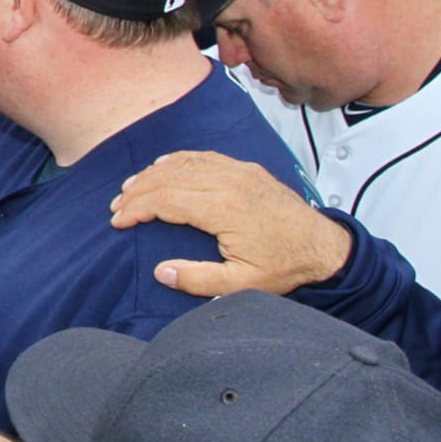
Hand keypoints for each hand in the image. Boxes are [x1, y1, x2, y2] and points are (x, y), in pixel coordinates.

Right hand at [109, 151, 351, 295]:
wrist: (324, 247)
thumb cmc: (284, 266)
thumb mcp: (242, 284)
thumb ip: (199, 279)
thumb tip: (161, 271)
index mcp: (223, 208)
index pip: (165, 200)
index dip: (136, 209)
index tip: (118, 221)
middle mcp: (228, 182)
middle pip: (168, 178)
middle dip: (137, 191)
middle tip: (116, 207)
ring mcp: (239, 171)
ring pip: (183, 164)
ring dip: (152, 174)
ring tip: (130, 188)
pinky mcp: (247, 169)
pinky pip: (204, 157)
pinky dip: (178, 160)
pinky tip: (163, 167)